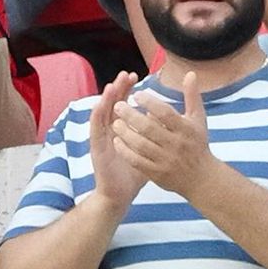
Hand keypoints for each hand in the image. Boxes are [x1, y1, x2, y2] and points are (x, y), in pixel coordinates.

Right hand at [88, 71, 145, 212]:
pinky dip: (96, 116)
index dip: (128, 90)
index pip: (124, 104)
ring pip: (102, 114)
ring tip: (112, 85)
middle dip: (118, 88)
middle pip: (112, 104)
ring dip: (105, 98)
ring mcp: (102, 139)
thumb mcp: (151, 150)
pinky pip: (95, 129)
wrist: (121, 194)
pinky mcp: (96, 148)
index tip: (136, 76)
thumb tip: (172, 120)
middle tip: (126, 74)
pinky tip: (100, 105)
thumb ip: (158, 134)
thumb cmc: (135, 173)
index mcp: (123, 129)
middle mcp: (110, 131)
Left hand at [111, 71, 213, 198]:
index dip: (150, 102)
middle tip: (118, 105)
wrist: (202, 179)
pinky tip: (117, 141)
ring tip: (114, 122)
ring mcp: (166, 160)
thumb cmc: (197, 144)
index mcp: (187, 130)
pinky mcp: (157, 174)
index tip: (137, 94)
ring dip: (125, 133)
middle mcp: (176, 145)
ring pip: (140, 145)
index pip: (166, 113)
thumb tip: (190, 73)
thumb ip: (192, 96)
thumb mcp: (198, 120)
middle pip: (149, 128)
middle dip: (131, 116)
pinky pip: (137, 161)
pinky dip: (125, 151)